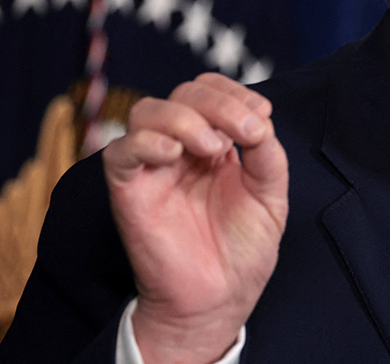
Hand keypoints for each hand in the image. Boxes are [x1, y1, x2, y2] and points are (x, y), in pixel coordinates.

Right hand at [103, 73, 287, 363]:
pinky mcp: (129, 191)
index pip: (210, 91)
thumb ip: (268, 154)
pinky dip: (145, 142)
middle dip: (218, 103)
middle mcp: (181, 148)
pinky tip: (175, 154)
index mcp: (213, 143)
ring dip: (185, 118)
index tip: (261, 114)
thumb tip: (259, 119)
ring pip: (148, 112)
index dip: (234, 92)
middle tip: (245, 131)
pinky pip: (119, 152)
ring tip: (213, 148)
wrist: (220, 299)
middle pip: (183, 94)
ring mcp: (153, 167)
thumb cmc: (244, 250)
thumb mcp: (270, 195)